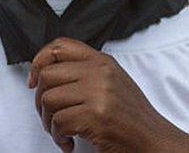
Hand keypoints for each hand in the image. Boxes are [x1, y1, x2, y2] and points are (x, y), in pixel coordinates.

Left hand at [28, 38, 188, 152]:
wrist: (154, 140)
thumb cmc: (131, 117)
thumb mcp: (113, 82)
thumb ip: (87, 72)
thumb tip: (48, 75)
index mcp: (102, 61)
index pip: (60, 46)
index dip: (39, 62)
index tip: (34, 82)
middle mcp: (100, 72)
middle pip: (47, 75)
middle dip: (40, 100)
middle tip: (49, 117)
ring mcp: (99, 92)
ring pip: (48, 99)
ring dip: (48, 122)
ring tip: (60, 133)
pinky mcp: (96, 115)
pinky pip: (59, 122)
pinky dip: (58, 137)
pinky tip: (69, 144)